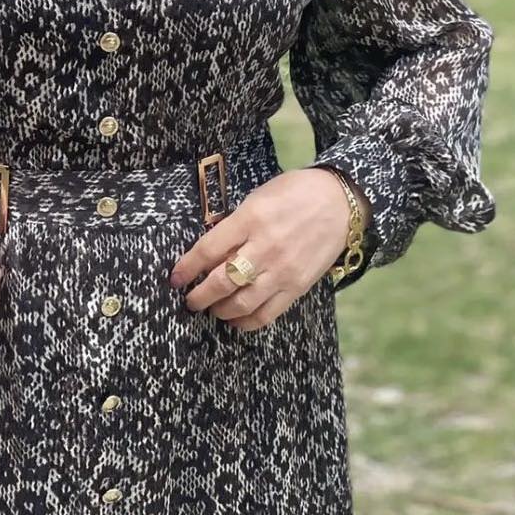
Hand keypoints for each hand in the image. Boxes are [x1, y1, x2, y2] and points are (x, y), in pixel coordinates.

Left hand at [167, 168, 371, 330]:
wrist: (340, 202)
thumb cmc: (295, 193)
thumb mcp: (258, 197)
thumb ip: (235, 225)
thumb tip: (211, 251)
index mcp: (251, 218)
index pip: (208, 249)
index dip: (187, 267)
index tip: (175, 278)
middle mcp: (265, 247)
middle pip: (222, 281)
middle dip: (200, 296)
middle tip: (190, 300)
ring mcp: (283, 270)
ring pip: (242, 302)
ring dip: (220, 311)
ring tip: (211, 309)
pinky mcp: (298, 286)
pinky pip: (267, 313)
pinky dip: (247, 322)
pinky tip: (235, 320)